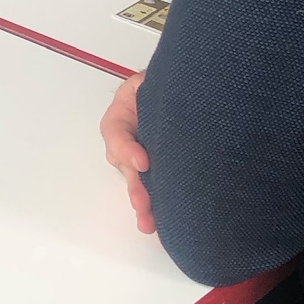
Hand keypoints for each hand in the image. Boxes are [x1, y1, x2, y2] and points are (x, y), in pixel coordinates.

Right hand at [100, 71, 154, 234]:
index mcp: (122, 116)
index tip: (143, 163)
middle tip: (143, 204)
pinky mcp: (158, 171)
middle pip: (127, 167)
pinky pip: (154, 188)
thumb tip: (161, 90)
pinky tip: (160, 223)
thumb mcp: (150, 80)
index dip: (128, 150)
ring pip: (138, 183)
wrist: (184, 90)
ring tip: (148, 223)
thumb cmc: (165, 82)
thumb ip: (151, 87)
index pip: (119, 135)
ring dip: (143, 204)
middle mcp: (127, 142)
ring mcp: (141, 158)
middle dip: (135, 187)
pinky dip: (157, 206)